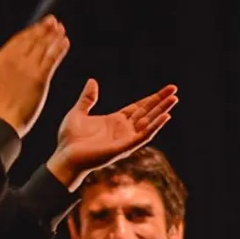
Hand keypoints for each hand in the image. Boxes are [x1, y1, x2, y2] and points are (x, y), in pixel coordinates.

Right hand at [0, 15, 70, 137]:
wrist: (1, 120)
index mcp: (2, 58)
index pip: (20, 39)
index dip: (31, 30)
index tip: (39, 25)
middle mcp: (16, 60)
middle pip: (34, 39)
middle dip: (45, 29)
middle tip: (54, 21)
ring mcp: (29, 68)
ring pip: (44, 47)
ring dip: (54, 36)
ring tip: (62, 29)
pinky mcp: (40, 78)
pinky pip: (52, 59)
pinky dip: (60, 49)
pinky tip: (66, 42)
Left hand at [46, 79, 177, 189]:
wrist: (64, 157)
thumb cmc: (69, 140)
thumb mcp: (78, 113)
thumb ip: (87, 99)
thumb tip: (92, 81)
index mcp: (114, 121)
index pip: (138, 107)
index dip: (151, 98)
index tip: (165, 89)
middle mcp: (123, 130)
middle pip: (147, 112)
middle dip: (161, 101)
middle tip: (175, 89)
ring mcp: (125, 139)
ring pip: (148, 123)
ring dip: (161, 111)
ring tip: (174, 100)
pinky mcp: (124, 147)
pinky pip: (143, 136)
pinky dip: (155, 126)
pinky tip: (165, 117)